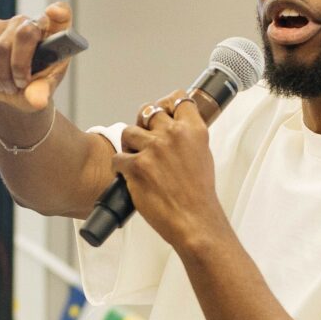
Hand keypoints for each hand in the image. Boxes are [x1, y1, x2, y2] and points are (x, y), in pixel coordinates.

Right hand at [0, 1, 75, 114]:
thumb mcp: (44, 91)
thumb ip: (41, 93)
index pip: (62, 13)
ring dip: (2, 75)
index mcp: (57, 35)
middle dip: (19, 65)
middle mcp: (34, 22)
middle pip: (25, 33)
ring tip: (9, 87)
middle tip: (20, 84)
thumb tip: (36, 101)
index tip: (53, 13)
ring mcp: (12, 24)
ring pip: (1, 47)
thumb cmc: (37, 85)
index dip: (58, 11)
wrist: (17, 91)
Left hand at [116, 88, 226, 254]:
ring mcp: (153, 149)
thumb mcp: (203, 156)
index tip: (163, 111)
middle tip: (145, 139)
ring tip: (137, 161)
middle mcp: (174, 135)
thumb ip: (188, 138)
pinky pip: (117, 158)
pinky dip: (119, 167)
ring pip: (128, 132)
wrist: (194, 221)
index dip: (167, 103)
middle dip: (144, 124)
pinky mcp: (136, 167)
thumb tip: (173, 129)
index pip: (178, 98)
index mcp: (194, 130)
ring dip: (129, 145)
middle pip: (149, 111)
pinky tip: (129, 176)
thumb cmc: (198, 195)